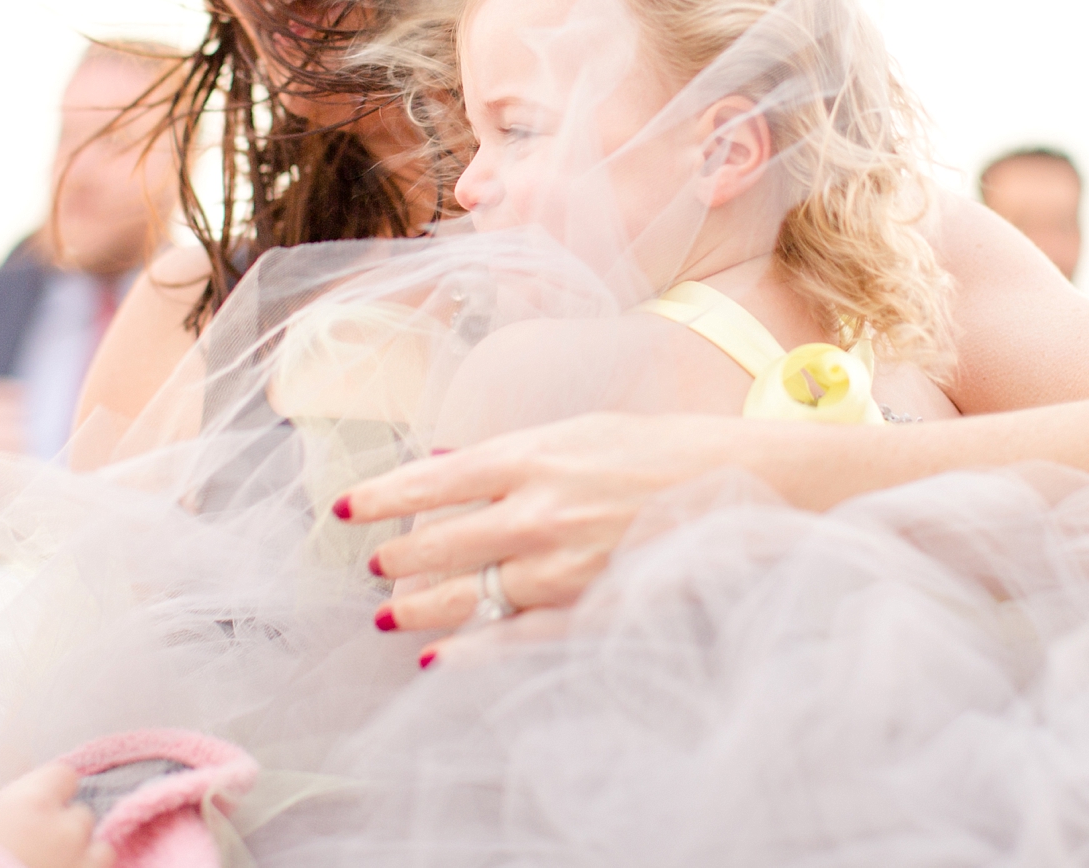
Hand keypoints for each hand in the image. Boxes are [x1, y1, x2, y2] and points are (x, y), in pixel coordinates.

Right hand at [0, 764, 110, 867]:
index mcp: (33, 805)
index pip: (63, 776)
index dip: (48, 790)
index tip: (32, 806)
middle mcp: (65, 832)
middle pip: (81, 814)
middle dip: (62, 827)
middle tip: (31, 848)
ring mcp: (81, 867)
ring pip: (99, 850)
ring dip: (82, 857)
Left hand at [343, 412, 784, 631]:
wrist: (743, 483)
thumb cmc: (660, 447)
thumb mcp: (580, 429)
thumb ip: (508, 452)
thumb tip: (443, 463)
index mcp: (531, 456)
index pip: (432, 481)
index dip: (381, 497)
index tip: (345, 508)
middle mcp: (538, 512)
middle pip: (439, 543)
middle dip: (397, 558)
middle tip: (375, 565)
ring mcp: (561, 566)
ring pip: (468, 595)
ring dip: (419, 607)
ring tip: (389, 613)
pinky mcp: (589, 607)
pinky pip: (515, 639)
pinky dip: (471, 653)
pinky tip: (437, 658)